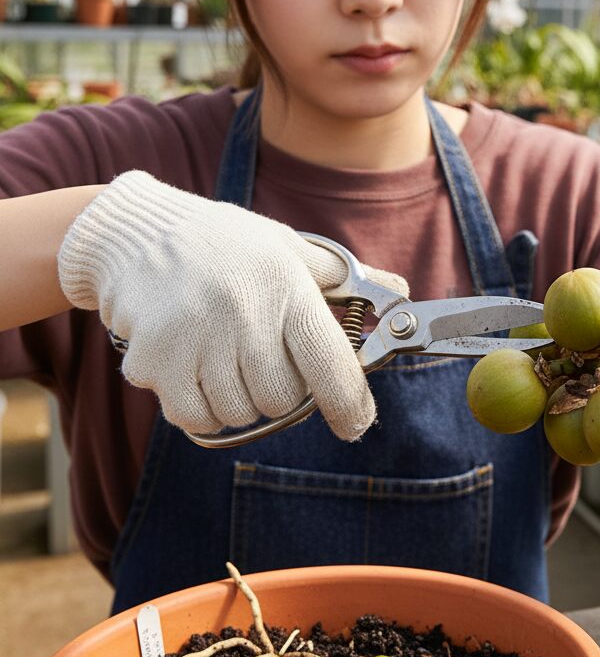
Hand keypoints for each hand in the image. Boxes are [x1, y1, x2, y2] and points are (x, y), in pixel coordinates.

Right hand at [57, 170, 408, 439]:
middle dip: (283, 389)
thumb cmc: (226, 243)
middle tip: (265, 358)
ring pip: (241, 413)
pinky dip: (203, 409)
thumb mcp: (289, 248)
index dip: (349, 403)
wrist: (140, 234)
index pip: (330, 363)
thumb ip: (345, 279)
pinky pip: (197, 419)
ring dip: (241, 398)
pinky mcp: (156, 363)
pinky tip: (197, 370)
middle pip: (284, 399)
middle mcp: (245, 313)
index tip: (356, 422)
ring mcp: (197, 340)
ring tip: (226, 356)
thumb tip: (401, 292)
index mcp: (286, 285)